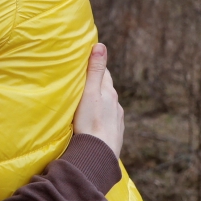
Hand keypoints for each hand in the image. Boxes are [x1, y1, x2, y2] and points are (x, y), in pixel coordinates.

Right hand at [72, 43, 124, 158]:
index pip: (104, 73)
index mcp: (108, 92)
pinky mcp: (115, 133)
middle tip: (84, 80)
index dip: (95, 66)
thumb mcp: (89, 93)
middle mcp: (116, 104)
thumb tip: (101, 45)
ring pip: (108, 105)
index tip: (86, 61)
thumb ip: (94, 70)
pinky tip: (93, 122)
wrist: (98, 155)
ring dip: (99, 102)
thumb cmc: (90, 123)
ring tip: (87, 103)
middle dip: (97, 83)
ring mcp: (117, 120)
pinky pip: (108, 120)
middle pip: (107, 89)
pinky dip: (101, 117)